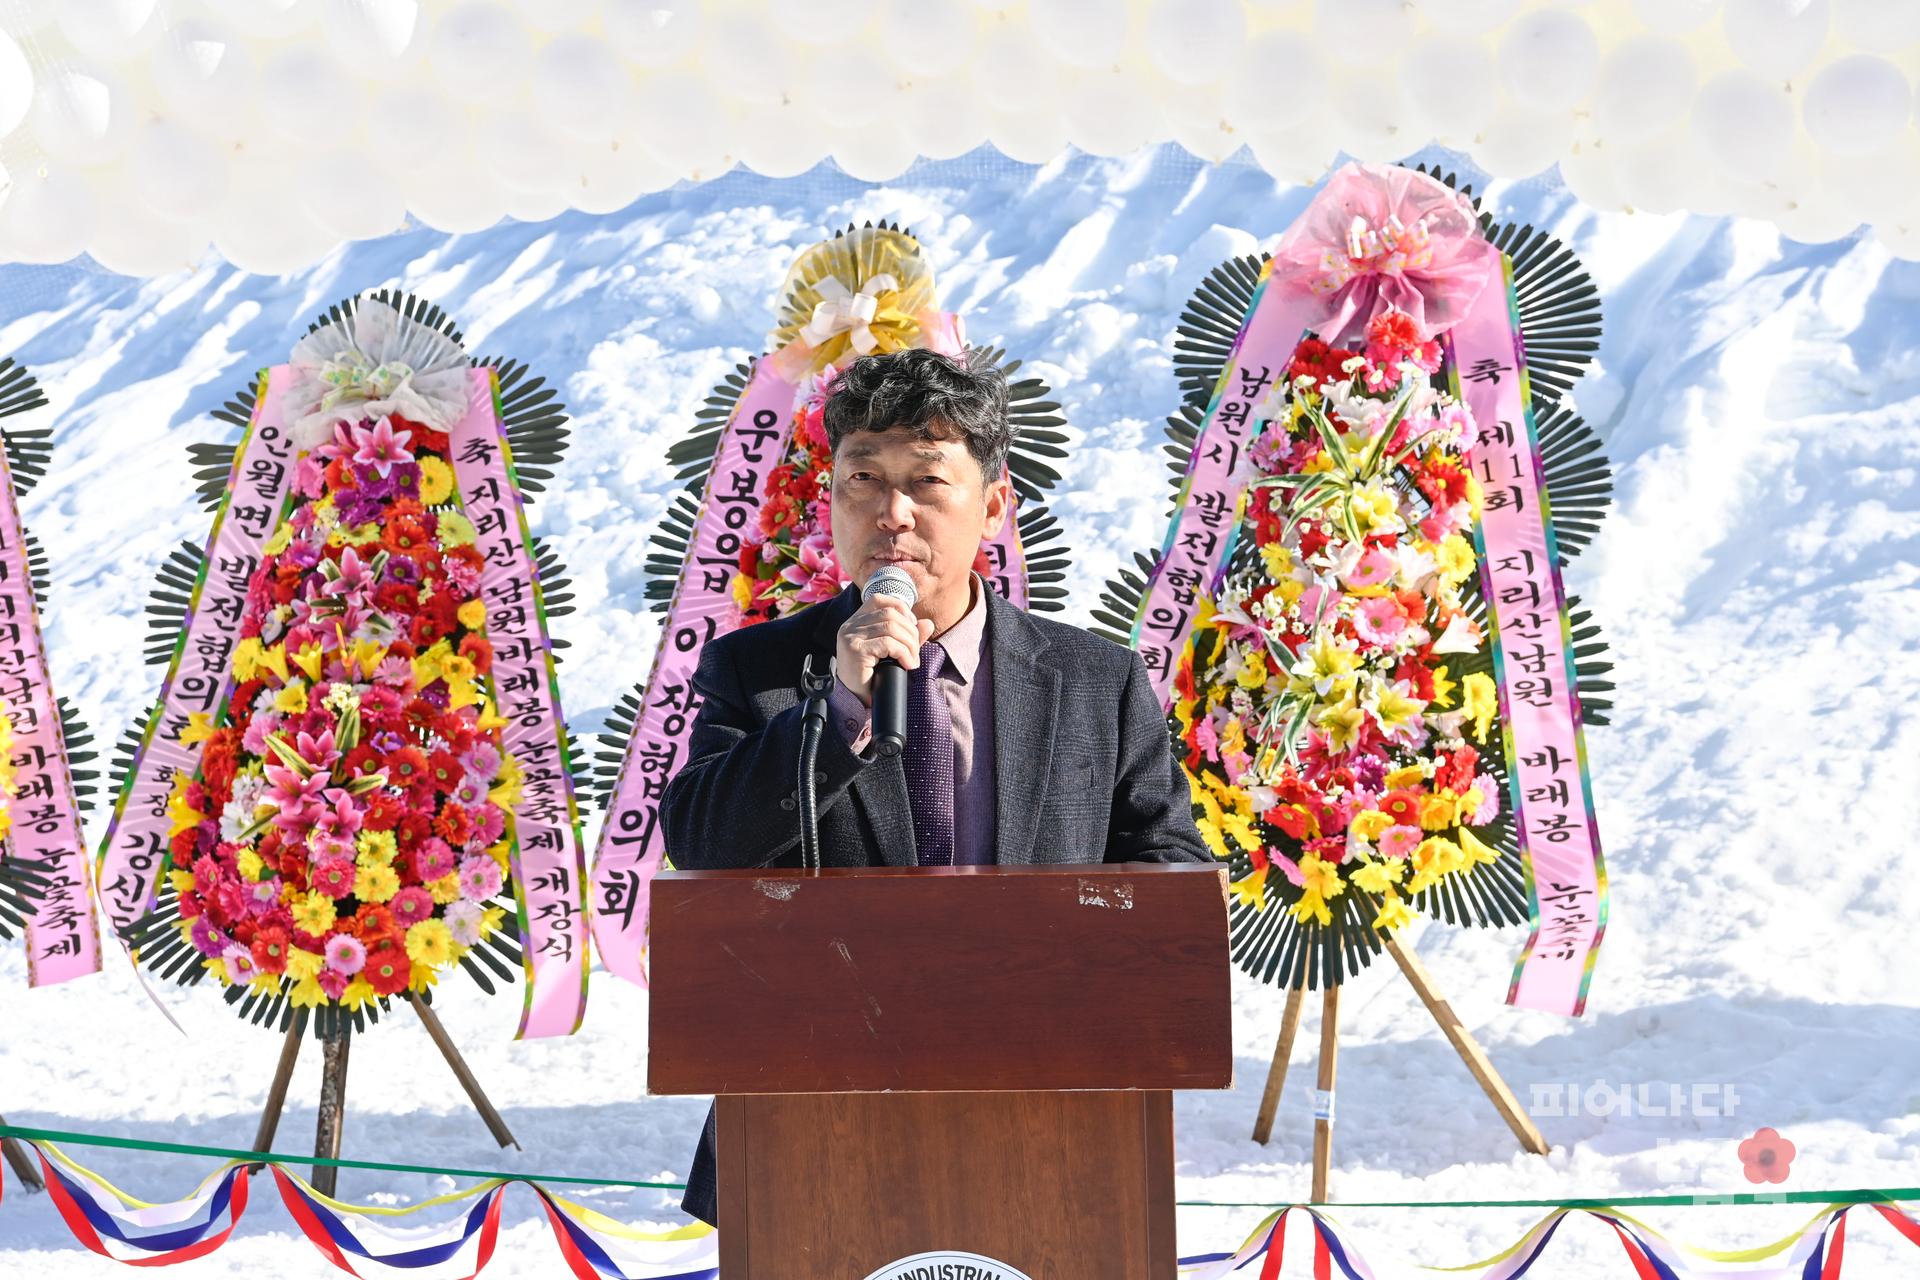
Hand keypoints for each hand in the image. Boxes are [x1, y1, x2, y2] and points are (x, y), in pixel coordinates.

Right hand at [835, 592, 933, 706]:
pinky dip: (904, 653)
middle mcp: (850, 625)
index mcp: (856, 621)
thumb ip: (908, 636)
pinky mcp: (856, 650)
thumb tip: (928, 623)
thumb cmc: (872, 675)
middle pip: (890, 614)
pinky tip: (907, 665)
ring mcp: (851, 637)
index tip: (911, 629)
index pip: (880, 599)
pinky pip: (888, 644)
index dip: (901, 609)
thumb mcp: (892, 651)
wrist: (855, 699)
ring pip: (891, 628)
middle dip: (911, 632)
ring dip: (910, 644)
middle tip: (915, 652)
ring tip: (912, 660)